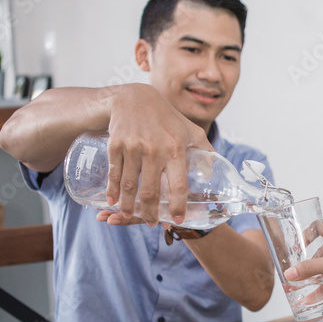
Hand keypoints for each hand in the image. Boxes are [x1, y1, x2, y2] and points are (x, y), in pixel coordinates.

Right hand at [104, 85, 212, 225]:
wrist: (134, 98)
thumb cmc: (167, 117)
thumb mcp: (191, 131)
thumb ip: (205, 151)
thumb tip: (211, 174)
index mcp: (175, 150)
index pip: (178, 185)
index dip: (178, 206)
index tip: (178, 220)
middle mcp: (154, 150)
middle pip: (150, 191)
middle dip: (150, 213)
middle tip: (151, 223)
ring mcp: (133, 148)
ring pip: (129, 186)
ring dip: (128, 205)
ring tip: (129, 215)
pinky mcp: (116, 145)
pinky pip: (114, 174)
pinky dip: (112, 190)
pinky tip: (112, 201)